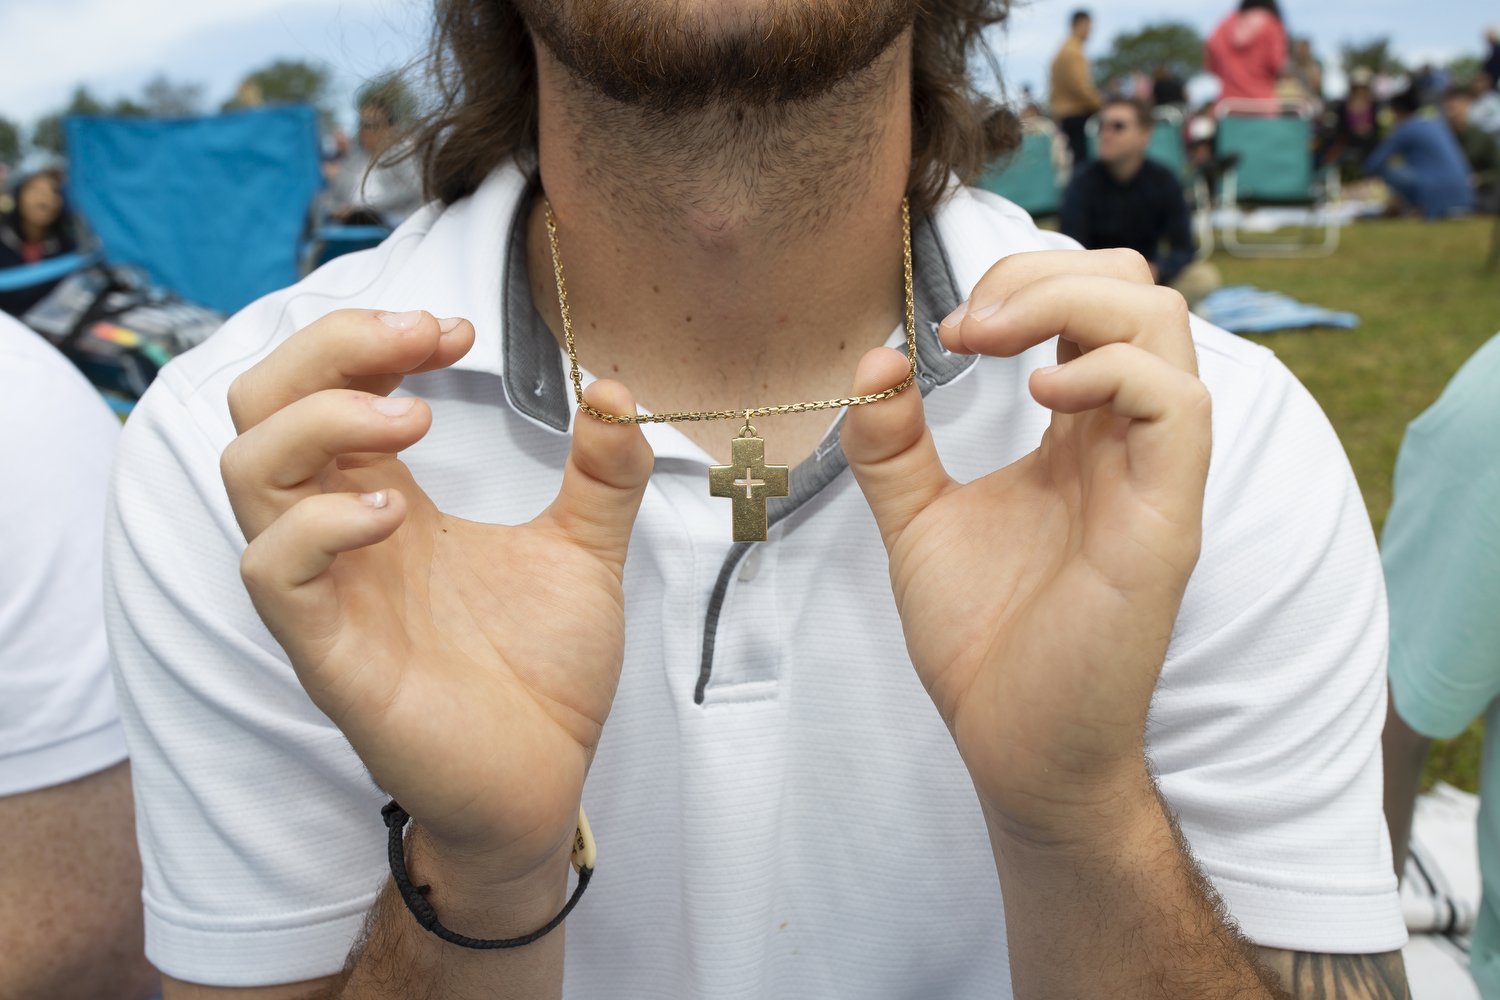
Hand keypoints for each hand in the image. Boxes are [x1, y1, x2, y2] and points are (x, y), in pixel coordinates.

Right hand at [221, 309, 652, 883]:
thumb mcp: (587, 552)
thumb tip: (617, 388)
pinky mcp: (330, 655)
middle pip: (261, 404)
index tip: (455, 329)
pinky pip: (273, 572)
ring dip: (320, 418)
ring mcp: (329, 593)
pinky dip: (318, 524)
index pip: (326, 386)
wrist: (544, 783)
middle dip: (332, 347)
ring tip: (413, 415)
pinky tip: (393, 514)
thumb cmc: (544, 673)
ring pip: (247, 472)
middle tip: (425, 341)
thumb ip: (603, 473)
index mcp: (388, 498)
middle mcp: (342, 535)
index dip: (372, 335)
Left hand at [842, 250, 1209, 841]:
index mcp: (1078, 435)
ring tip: (991, 342)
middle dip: (1047, 273)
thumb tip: (872, 358)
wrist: (1012, 743)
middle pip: (1137, 291)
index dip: (1021, 284)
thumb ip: (892, 445)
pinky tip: (1042, 398)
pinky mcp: (1165, 520)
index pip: (1089, 305)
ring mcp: (1153, 476)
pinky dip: (1112, 373)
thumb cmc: (982, 640)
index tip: (944, 330)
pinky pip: (1178, 407)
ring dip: (1074, 303)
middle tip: (968, 325)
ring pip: (1167, 329)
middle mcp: (1125, 441)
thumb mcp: (917, 522)